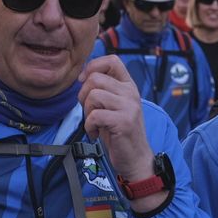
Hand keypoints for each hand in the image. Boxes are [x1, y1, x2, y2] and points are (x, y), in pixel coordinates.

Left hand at [78, 55, 153, 179]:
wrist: (135, 158)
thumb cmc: (119, 133)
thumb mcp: (113, 106)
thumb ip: (103, 89)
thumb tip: (82, 75)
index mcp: (128, 86)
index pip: (112, 60)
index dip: (93, 66)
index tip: (84, 82)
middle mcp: (131, 93)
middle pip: (95, 78)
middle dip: (83, 95)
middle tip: (89, 111)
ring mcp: (129, 107)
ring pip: (93, 95)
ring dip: (87, 112)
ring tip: (94, 123)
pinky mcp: (123, 122)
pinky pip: (94, 116)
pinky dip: (89, 126)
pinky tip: (96, 134)